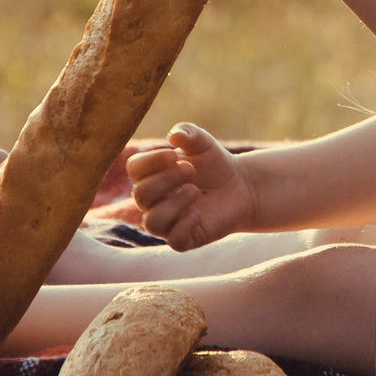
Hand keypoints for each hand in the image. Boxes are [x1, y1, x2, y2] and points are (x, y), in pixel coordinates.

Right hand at [126, 123, 257, 250]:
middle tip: (191, 170)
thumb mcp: (203, 143)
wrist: (241, 186)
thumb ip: (188, 133)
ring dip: (173, 204)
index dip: (150, 162)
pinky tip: (199, 212)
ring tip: (195, 191)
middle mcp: (154, 201)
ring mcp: (169, 222)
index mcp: (152, 176)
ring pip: (152, 222)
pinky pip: (174, 241)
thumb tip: (174, 136)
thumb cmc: (214, 164)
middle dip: (165, 180)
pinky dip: (185, 226)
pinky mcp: (187, 238)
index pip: (134, 170)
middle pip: (141, 195)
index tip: (173, 155)